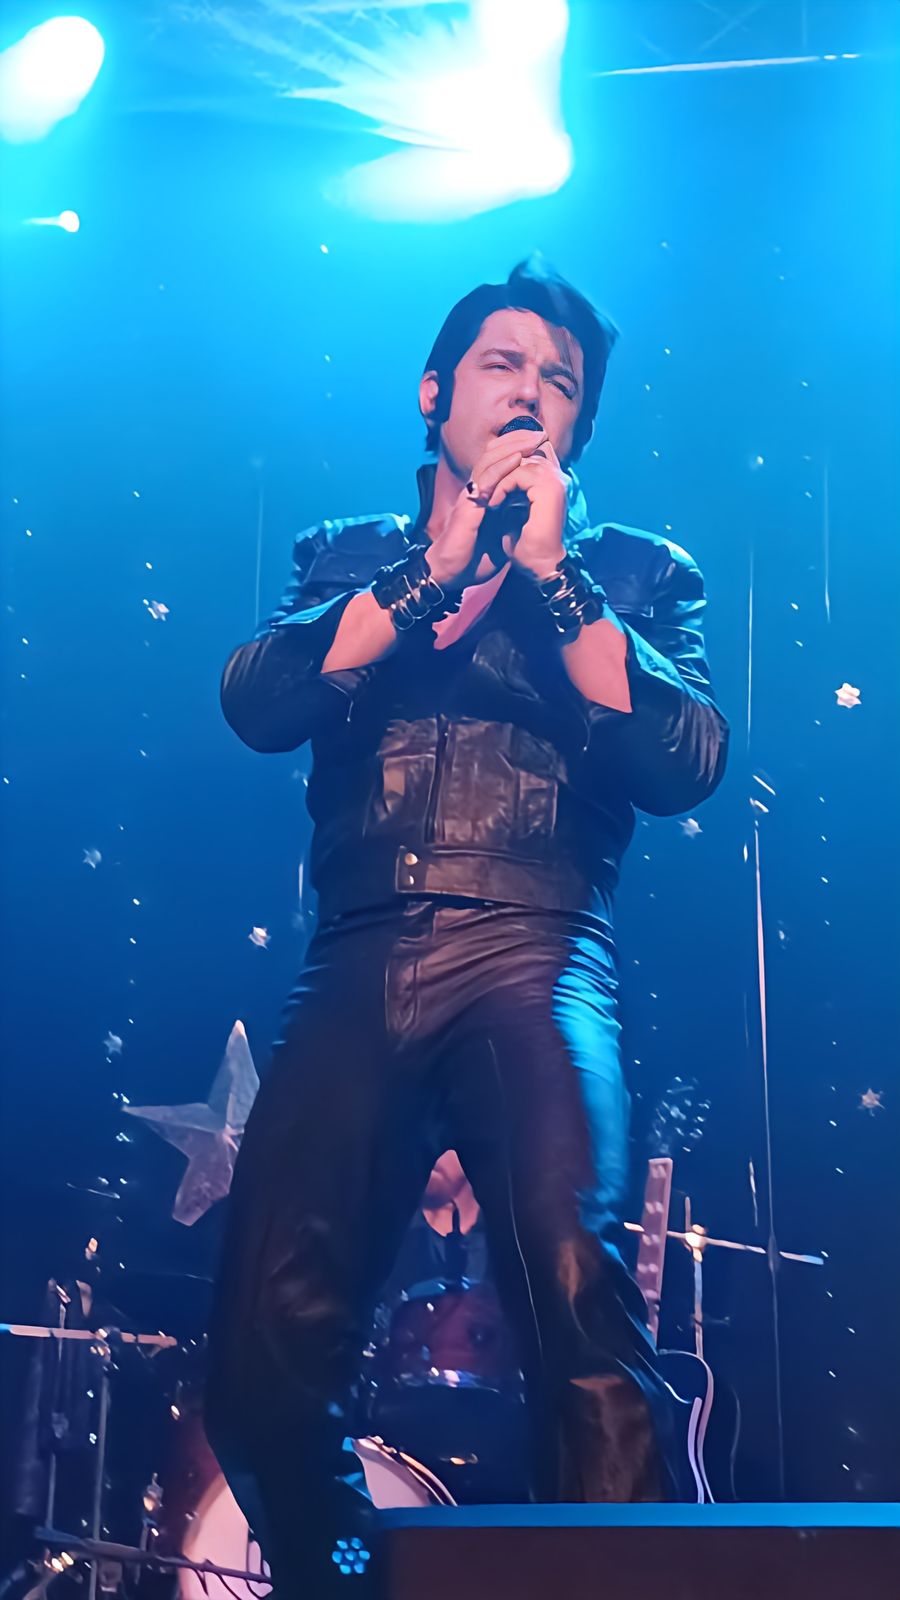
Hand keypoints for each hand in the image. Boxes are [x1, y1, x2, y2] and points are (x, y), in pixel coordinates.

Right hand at [424, 429, 552, 593]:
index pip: (501, 462)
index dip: (519, 448)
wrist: (452, 575)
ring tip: (534, 437)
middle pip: (495, 453)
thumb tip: (535, 510)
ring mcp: (470, 495)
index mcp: (485, 493)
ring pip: (489, 460)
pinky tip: (517, 458)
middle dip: (519, 439)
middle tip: (542, 432)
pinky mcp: (467, 506)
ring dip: (513, 446)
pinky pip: (485, 479)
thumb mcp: (503, 534)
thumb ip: (515, 517)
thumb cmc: (474, 557)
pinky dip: (501, 467)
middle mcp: (476, 489)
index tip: (543, 444)